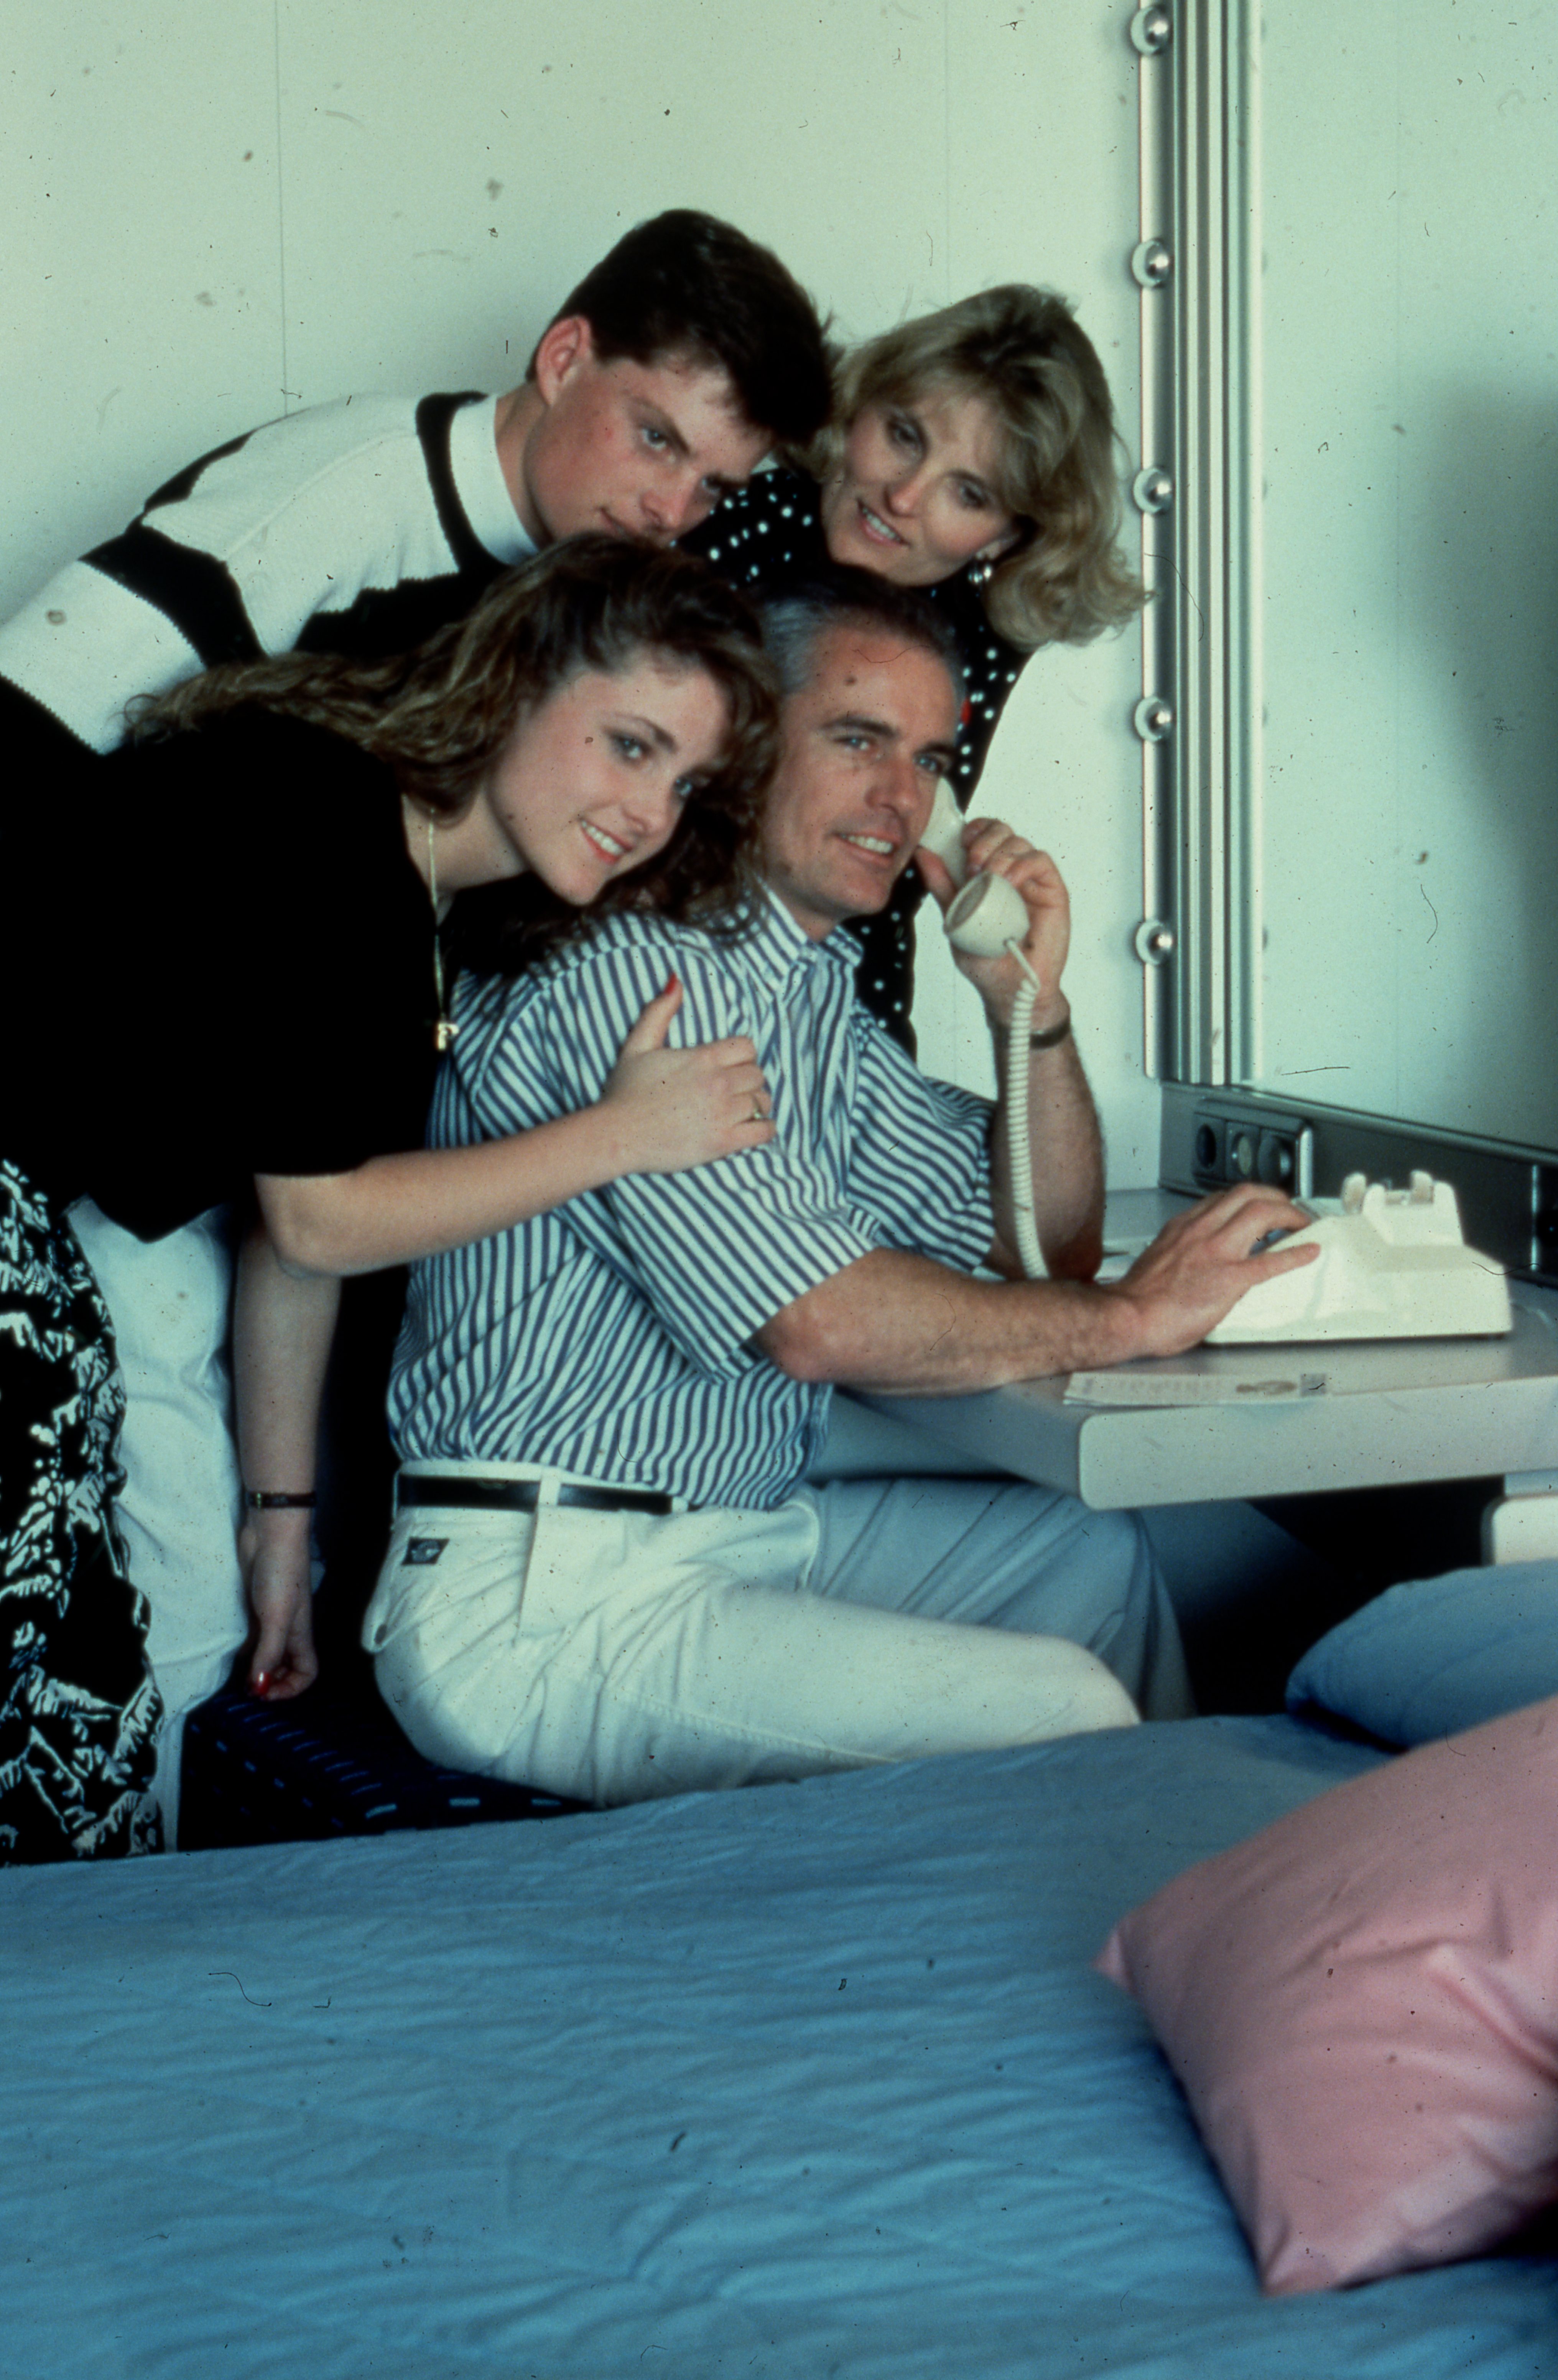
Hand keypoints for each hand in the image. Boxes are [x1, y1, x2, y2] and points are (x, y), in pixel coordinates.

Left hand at [238, 1509, 318, 1700]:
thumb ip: (268, 1652)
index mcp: (300, 1635)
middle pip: (286, 1668)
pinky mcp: (256, 1607)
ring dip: (255, 1668)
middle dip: (269, 1682)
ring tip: (236, 1676)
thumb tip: (258, 1687)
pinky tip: (232, 1653)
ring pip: (268, 1654)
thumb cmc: (280, 1574)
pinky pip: (253, 1637)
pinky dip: (245, 1650)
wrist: (270, 1534)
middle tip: (245, 1688)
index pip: (307, 1673)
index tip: (263, 1693)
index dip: (290, 1688)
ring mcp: (271, 1618)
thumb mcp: (275, 1617)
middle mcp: (288, 1630)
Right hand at [602, 978, 775, 1172]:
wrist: (617, 1136)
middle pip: (757, 1074)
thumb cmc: (626, 1092)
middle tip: (732, 1090)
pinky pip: (764, 1130)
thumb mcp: (638, 1045)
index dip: (741, 1056)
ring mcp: (723, 1113)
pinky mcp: (723, 1142)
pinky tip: (750, 1127)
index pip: (747, 1046)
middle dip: (747, 1080)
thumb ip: (660, 1011)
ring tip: (739, 1109)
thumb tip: (676, 980)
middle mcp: (718, 1083)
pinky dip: (763, 1128)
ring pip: (762, 1101)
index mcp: (703, 1058)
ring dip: (754, 1104)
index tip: (729, 1066)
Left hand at [917, 818, 1071, 1029]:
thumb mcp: (955, 919)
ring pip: (1020, 842)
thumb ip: (943, 887)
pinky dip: (1022, 865)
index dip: (974, 829)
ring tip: (986, 877)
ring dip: (999, 853)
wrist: (1010, 991)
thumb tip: (924, 855)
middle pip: (1002, 830)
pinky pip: (1040, 862)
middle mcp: (1011, 872)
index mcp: (988, 875)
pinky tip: (1008, 881)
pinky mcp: (1052, 891)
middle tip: (971, 864)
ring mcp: (1032, 881)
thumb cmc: (986, 960)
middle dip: (984, 839)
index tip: (960, 842)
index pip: (984, 835)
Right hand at [1101, 1185, 1321, 1356]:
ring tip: (1301, 1223)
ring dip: (1289, 1214)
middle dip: (1275, 1196)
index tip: (1259, 1205)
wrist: (1128, 1317)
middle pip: (1248, 1194)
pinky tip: (1309, 1252)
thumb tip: (1197, 1259)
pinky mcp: (1229, 1279)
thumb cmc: (1138, 1299)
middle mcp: (1201, 1231)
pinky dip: (1295, 1254)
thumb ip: (1182, 1251)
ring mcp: (1216, 1252)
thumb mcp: (1160, 1259)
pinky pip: (1271, 1260)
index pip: (1222, 1198)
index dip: (1249, 1198)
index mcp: (1183, 1228)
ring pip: (1261, 1212)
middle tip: (1289, 1209)